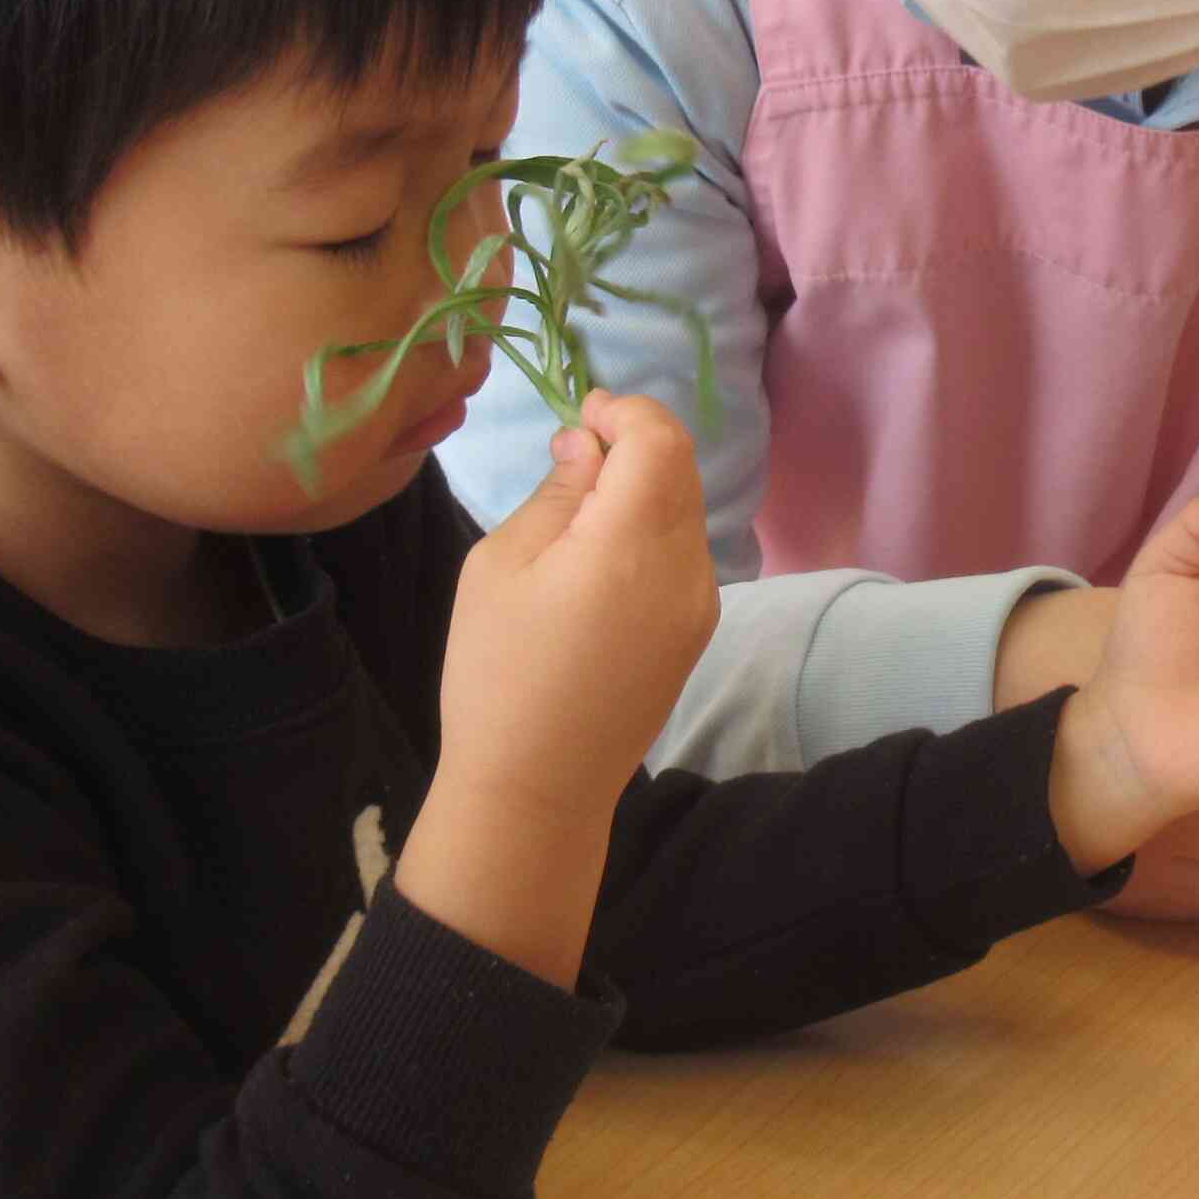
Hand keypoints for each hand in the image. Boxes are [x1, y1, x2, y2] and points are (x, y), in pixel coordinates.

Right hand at [405, 394, 717, 984]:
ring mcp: (701, 602)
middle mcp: (685, 567)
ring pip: (687, 507)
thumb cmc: (498, 673)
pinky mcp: (698, 629)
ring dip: (645, 485)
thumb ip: (556, 493)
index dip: (624, 411)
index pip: (659, 438)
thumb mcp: (501, 566)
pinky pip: (685, 551)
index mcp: (632, 544)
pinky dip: (653, 527)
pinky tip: (602, 553)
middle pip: (682, 467)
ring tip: (581, 506)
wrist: (536, 787)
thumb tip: (587, 444)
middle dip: (635, 442)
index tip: (581, 415)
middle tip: (575, 452)